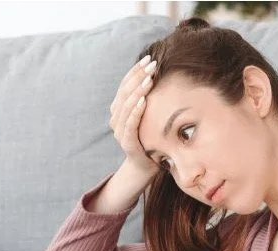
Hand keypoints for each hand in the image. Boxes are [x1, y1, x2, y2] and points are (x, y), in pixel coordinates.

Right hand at [109, 54, 159, 173]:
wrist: (146, 165)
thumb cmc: (151, 136)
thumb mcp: (149, 114)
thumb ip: (148, 97)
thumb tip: (161, 73)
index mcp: (119, 110)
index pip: (124, 85)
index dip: (135, 71)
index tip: (149, 58)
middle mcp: (116, 119)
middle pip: (124, 93)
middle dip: (139, 76)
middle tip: (153, 65)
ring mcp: (120, 132)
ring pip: (125, 107)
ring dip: (137, 91)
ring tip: (149, 79)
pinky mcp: (127, 144)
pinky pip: (129, 126)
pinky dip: (135, 113)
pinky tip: (143, 101)